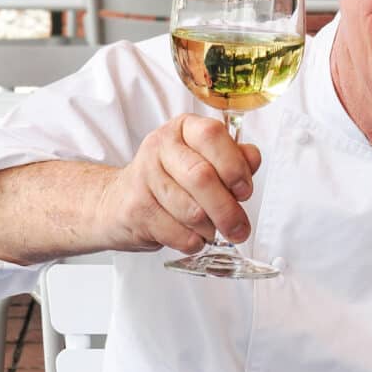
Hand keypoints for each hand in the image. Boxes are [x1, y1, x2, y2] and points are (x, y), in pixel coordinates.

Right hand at [96, 114, 260, 253]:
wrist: (119, 201)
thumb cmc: (170, 180)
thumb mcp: (203, 160)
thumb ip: (233, 158)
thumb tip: (252, 158)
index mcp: (183, 128)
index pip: (212, 135)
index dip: (234, 166)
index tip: (245, 191)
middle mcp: (160, 146)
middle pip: (202, 177)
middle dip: (228, 209)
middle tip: (239, 228)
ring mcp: (144, 177)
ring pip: (192, 211)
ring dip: (210, 229)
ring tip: (212, 230)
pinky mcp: (136, 209)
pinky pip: (177, 233)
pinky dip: (193, 242)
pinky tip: (192, 237)